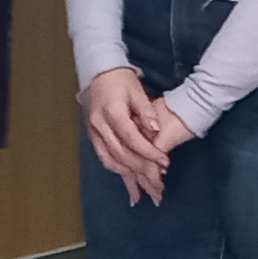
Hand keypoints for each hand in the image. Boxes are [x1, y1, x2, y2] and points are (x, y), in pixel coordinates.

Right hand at [82, 68, 176, 206]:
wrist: (100, 71)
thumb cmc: (122, 80)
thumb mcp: (138, 92)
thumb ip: (147, 113)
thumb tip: (156, 131)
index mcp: (112, 113)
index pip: (132, 139)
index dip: (149, 152)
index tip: (164, 162)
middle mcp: (100, 125)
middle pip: (121, 154)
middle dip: (141, 169)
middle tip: (158, 180)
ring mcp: (94, 131)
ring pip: (110, 159)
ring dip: (128, 174)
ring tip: (143, 187)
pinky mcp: (93, 135)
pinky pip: (104, 157)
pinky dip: (117, 168)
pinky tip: (128, 178)